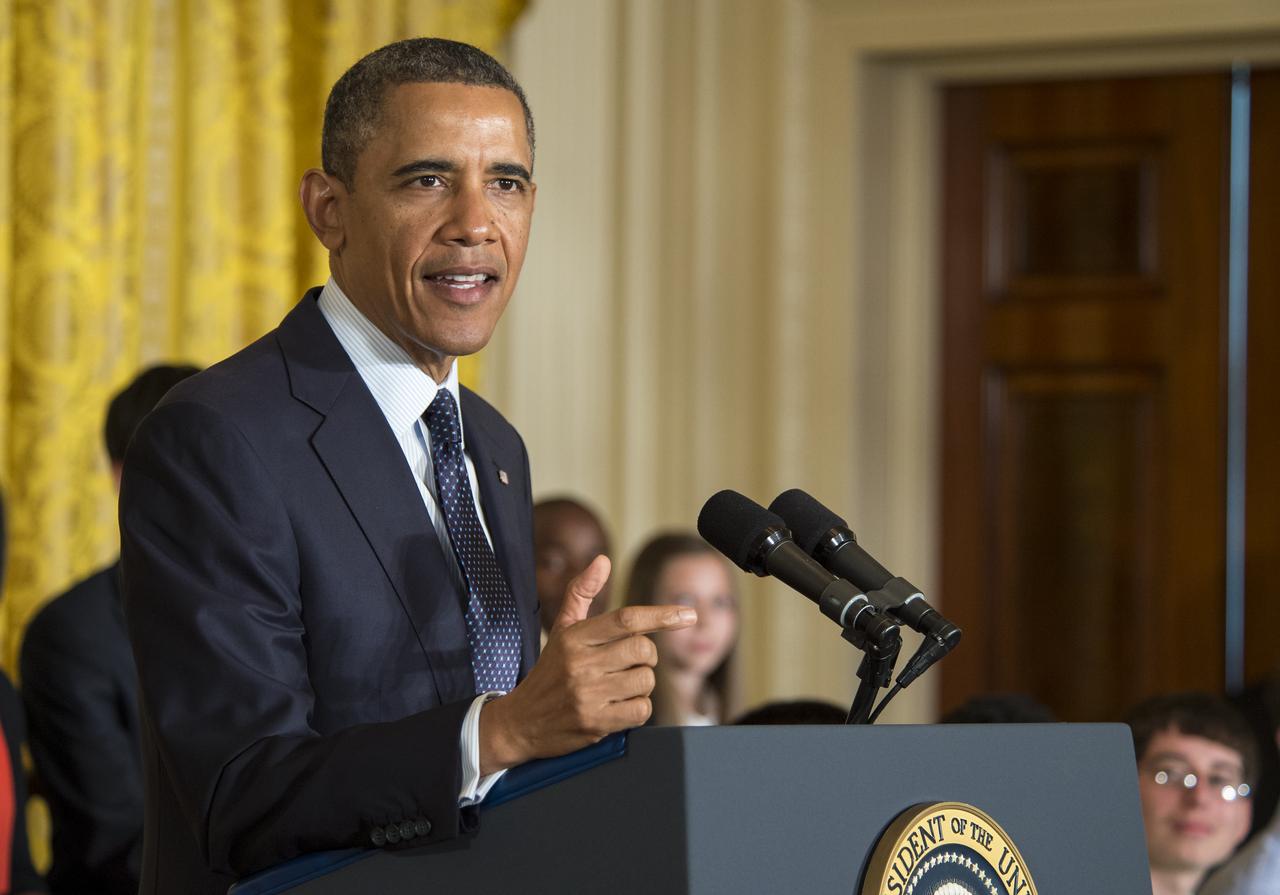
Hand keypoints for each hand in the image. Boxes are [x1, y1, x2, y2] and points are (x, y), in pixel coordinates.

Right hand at [478, 555, 695, 772]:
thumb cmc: (549, 671)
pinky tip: (619, 706)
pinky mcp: (595, 723)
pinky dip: (638, 709)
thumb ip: (582, 592)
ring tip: (619, 686)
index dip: (661, 615)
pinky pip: (641, 710)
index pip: (626, 619)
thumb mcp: (561, 630)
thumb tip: (603, 560)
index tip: (688, 615)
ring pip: (645, 680)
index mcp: (575, 637)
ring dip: (641, 684)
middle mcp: (580, 663)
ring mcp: (587, 694)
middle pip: (643, 650)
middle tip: (628, 663)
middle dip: (646, 657)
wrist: (521, 722)